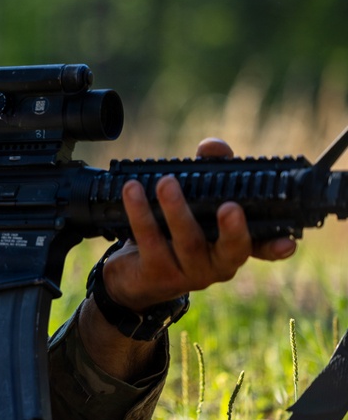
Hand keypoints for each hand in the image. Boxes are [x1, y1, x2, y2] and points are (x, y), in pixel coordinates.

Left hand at [101, 137, 296, 312]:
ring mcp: (188, 272)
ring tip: (166, 182)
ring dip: (176, 208)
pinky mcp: (156, 273)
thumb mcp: (195, 200)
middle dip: (233, 230)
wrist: (135, 273)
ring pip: (187, 241)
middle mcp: (216, 264)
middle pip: (230, 250)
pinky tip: (132, 190)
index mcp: (232, 247)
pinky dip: (140, 213)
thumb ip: (209, 170)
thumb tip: (214, 146)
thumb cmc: (172, 230)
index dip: (276, 246)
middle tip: (230, 206)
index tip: (288, 242)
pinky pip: (149, 240)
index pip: (262, 248)